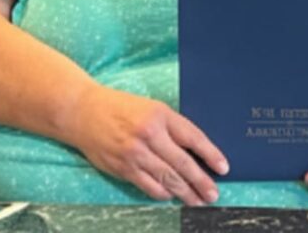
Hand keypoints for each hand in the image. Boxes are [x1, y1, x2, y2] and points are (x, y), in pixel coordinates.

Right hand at [69, 85, 228, 204]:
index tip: (223, 167)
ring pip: (168, 178)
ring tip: (198, 201)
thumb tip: (193, 151)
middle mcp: (150, 134)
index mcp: (160, 115)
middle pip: (182, 163)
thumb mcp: (150, 108)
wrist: (84, 112)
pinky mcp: (123, 169)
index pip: (192, 137)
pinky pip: (149, 186)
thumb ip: (169, 127)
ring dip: (185, 192)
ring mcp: (135, 154)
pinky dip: (163, 193)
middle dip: (201, 181)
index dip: (210, 154)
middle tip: (213, 193)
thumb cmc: (120, 107)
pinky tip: (172, 197)